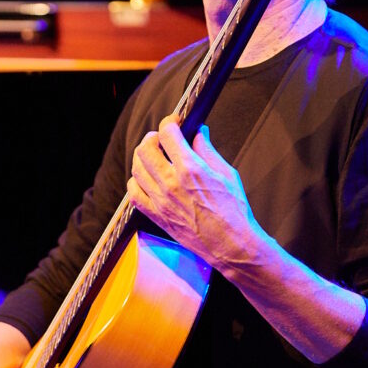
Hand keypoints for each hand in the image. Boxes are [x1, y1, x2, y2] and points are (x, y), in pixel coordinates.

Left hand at [128, 116, 268, 271]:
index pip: (167, 134)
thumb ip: (207, 150)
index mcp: (190, 169)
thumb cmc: (234, 210)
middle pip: (145, 148)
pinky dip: (137, 181)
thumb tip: (198, 132)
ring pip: (136, 169)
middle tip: (162, 138)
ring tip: (154, 156)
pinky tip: (147, 179)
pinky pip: (134, 194)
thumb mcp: (226, 173)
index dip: (169, 123)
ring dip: (143, 157)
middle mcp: (171, 183)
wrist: (232, 246)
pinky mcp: (156, 216)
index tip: (174, 122)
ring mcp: (160, 201)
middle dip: (153, 137)